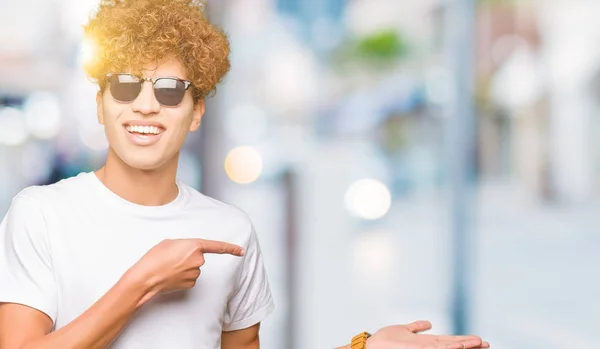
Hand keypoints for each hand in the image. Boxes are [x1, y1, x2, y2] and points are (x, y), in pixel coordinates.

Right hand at [127, 238, 244, 304]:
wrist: (146, 277)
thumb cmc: (155, 258)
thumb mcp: (170, 243)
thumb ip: (184, 245)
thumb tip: (188, 253)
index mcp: (195, 246)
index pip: (217, 247)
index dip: (231, 248)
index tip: (241, 251)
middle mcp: (198, 260)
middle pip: (198, 257)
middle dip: (188, 258)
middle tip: (172, 258)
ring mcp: (195, 273)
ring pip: (193, 269)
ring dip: (184, 267)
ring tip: (168, 267)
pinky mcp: (191, 284)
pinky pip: (189, 278)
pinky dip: (182, 277)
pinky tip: (171, 276)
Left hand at [366, 321, 489, 348]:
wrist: (372, 346)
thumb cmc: (385, 340)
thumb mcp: (404, 330)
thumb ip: (416, 327)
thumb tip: (429, 323)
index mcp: (427, 342)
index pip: (450, 340)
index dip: (464, 340)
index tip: (479, 339)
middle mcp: (429, 346)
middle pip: (454, 344)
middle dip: (470, 344)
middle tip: (487, 344)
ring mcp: (424, 348)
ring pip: (449, 347)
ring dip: (465, 345)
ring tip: (480, 344)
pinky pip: (437, 347)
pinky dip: (450, 346)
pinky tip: (460, 344)